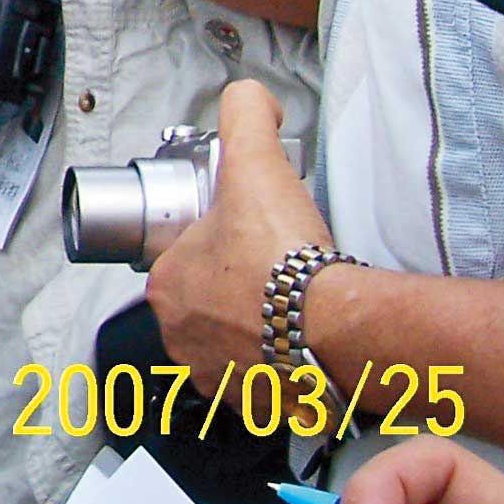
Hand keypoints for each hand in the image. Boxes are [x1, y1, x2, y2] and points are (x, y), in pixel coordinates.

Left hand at [146, 80, 334, 376]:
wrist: (337, 325)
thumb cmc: (288, 259)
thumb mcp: (254, 161)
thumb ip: (246, 116)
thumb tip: (250, 98)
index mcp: (167, 285)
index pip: (183, 259)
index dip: (217, 244)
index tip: (247, 243)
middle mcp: (181, 337)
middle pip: (206, 304)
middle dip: (236, 290)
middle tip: (274, 274)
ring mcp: (216, 376)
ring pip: (231, 344)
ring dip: (255, 330)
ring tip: (288, 309)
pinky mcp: (255, 405)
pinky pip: (261, 383)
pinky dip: (279, 367)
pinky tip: (299, 346)